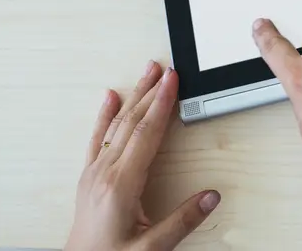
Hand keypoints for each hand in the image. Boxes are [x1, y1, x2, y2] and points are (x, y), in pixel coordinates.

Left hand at [66, 62, 219, 250]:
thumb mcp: (151, 248)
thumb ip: (182, 222)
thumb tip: (211, 197)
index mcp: (121, 184)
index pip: (147, 134)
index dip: (162, 104)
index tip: (173, 80)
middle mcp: (104, 173)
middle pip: (132, 122)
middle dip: (151, 91)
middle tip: (166, 68)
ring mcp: (94, 173)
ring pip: (116, 124)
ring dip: (133, 96)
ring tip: (146, 73)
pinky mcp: (89, 177)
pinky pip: (97, 137)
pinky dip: (104, 115)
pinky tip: (110, 98)